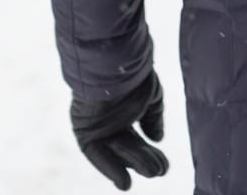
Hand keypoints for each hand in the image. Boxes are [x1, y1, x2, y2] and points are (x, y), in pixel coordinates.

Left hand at [71, 72, 169, 188]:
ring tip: (154, 172)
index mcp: (125, 111)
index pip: (136, 139)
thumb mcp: (150, 98)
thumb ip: (153, 118)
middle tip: (161, 170)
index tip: (162, 166)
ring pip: (115, 152)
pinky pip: (96, 154)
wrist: (114, 64)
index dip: (148, 153)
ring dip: (132, 164)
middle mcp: (110, 121)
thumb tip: (157, 139)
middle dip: (144, 160)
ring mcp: (96, 126)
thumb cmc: (134, 76)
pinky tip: (124, 183)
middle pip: (127, 148)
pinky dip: (109, 168)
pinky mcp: (84, 131)